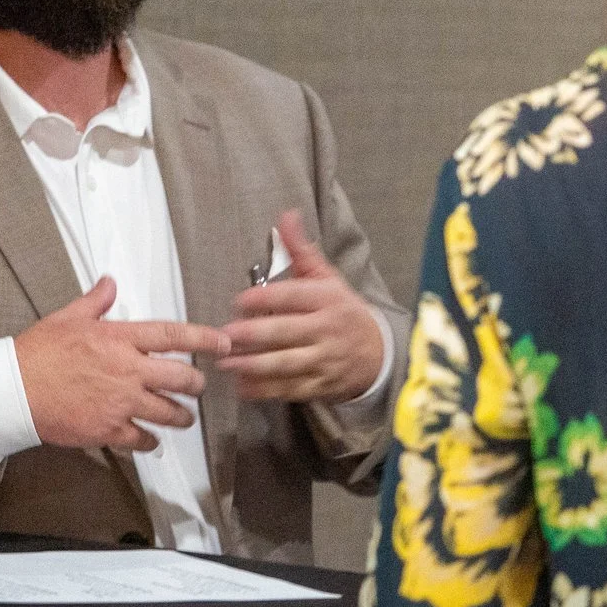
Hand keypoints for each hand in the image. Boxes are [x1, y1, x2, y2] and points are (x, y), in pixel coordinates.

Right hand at [12, 277, 228, 451]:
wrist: (14, 391)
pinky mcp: (109, 430)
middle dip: (196, 384)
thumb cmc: (37, 352)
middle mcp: (128, 370)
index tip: (223, 343)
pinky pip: (143, 439)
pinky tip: (150, 440)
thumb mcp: (66, 318)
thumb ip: (95, 302)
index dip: (203, 339)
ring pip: (169, 413)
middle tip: (197, 386)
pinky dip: (150, 441)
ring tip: (184, 417)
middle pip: (181, 378)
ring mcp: (121, 403)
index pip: (172, 336)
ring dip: (181, 416)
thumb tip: (109, 283)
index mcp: (119, 339)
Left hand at [220, 211, 384, 402]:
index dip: (267, 298)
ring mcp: (324, 360)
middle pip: (288, 332)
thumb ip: (301, 250)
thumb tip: (286, 216)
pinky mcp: (320, 385)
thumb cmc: (344, 311)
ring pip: (287, 363)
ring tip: (226, 362)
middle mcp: (326, 330)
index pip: (295, 296)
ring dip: (254, 365)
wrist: (379, 354)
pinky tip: (242, 386)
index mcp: (327, 300)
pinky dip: (265, 390)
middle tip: (226, 334)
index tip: (241, 299)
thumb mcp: (327, 278)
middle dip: (256, 334)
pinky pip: (290, 389)